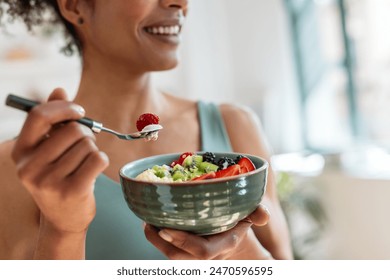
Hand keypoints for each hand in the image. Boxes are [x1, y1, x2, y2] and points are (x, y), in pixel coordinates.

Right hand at [11, 88, 108, 233]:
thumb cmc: (59, 177)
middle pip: (72, 130)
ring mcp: (49, 182)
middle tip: (84, 147)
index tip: (79, 111)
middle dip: (85, 135)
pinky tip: (93, 172)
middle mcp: (29, 167)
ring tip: (84, 164)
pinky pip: (98, 159)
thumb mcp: (49, 151)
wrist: (64, 219)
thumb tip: (60, 90)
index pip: (39, 116)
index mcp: (21, 153)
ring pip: (87, 145)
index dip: (64, 108)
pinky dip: (102, 161)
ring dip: (92, 150)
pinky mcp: (71, 191)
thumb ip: (53, 121)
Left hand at [144, 204, 271, 259]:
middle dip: (159, 242)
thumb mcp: (251, 216)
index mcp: (223, 245)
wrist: (234, 242)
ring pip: (169, 255)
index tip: (165, 228)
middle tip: (149, 222)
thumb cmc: (239, 224)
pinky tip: (152, 221)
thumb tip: (263, 215)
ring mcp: (194, 257)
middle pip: (178, 257)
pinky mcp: (184, 253)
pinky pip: (168, 249)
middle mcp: (206, 254)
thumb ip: (258, 214)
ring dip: (155, 239)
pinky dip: (157, 237)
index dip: (183, 241)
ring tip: (147, 220)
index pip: (202, 251)